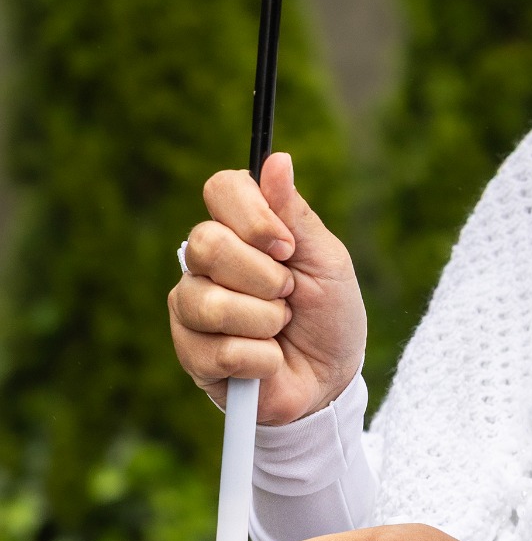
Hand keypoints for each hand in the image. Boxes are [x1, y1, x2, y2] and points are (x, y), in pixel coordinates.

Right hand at [168, 151, 365, 423]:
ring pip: (209, 301)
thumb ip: (296, 215)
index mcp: (240, 229)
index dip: (253, 216)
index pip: (221, 188)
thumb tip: (277, 160)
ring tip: (279, 329)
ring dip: (265, 322)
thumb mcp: (327, 261)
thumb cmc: (330, 315)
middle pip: (207, 242)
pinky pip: (219, 350)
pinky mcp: (191, 354)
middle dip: (264, 276)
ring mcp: (191, 307)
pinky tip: (268, 360)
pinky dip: (261, 359)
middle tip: (288, 294)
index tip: (287, 247)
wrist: (331, 380)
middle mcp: (206, 262)